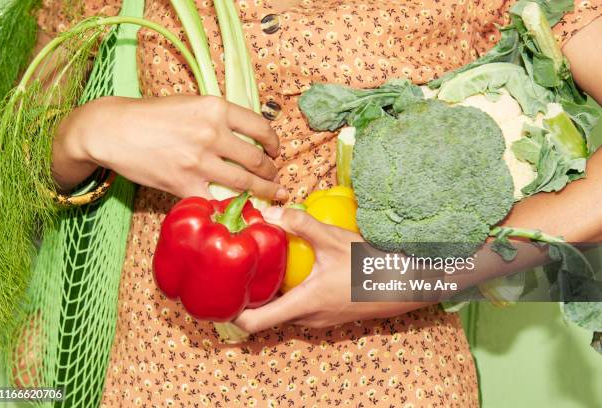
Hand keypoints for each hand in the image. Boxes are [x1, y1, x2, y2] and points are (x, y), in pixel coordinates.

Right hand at [52, 95, 286, 199]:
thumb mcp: (190, 103)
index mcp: (216, 108)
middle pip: (256, 159)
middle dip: (271, 171)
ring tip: (272, 194)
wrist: (113, 130)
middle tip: (275, 177)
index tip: (275, 151)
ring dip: (264, 190)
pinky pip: (216, 199)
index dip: (274, 142)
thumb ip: (218, 118)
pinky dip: (230, 204)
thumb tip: (246, 135)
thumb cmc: (151, 115)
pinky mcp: (184, 184)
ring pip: (244, 182)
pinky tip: (240, 207)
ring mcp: (199, 161)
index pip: (261, 127)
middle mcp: (211, 133)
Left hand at [234, 207, 426, 331]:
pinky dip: (287, 295)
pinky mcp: (328, 315)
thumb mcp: (334, 240)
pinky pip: (298, 309)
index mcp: (303, 304)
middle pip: (264, 317)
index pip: (254, 323)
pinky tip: (291, 272)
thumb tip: (269, 212)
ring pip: (282, 313)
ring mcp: (319, 320)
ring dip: (270, 296)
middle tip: (237, 272)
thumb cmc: (370, 264)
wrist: (405, 284)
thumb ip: (301, 225)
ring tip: (260, 269)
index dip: (231, 313)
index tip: (219, 294)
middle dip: (249, 298)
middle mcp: (307, 319)